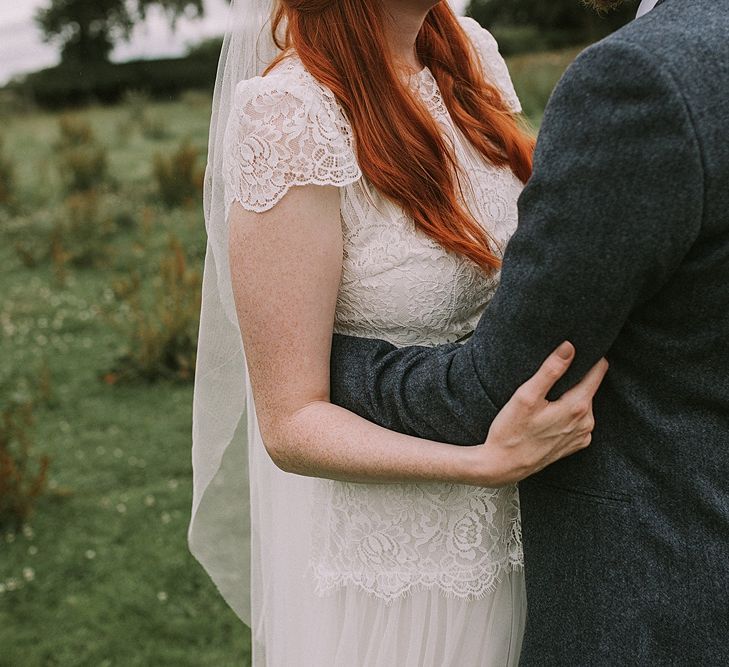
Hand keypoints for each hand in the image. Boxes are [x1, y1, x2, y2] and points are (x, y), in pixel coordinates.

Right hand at [466, 341, 607, 486]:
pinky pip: (579, 419)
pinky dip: (568, 412)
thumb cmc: (511, 432)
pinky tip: (548, 414)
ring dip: (570, 395)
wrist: (503, 465)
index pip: (598, 371)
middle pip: (589, 387)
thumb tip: (569, 348)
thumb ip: (551, 370)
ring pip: (583, 403)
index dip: (590, 357)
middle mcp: (586, 422)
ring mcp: (582, 435)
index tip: (578, 350)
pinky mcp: (575, 444)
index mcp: (578, 407)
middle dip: (575, 377)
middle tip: (552, 374)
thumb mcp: (526, 396)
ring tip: (547, 396)